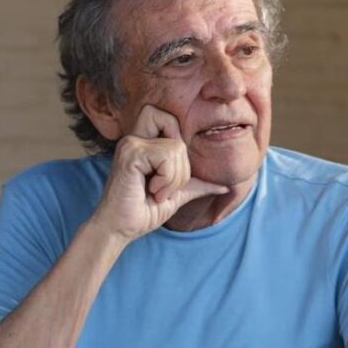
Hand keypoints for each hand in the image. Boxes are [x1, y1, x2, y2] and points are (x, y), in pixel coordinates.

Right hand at [92, 105, 228, 240]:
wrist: (121, 229)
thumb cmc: (143, 211)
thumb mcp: (176, 195)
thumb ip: (196, 184)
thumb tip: (225, 186)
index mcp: (142, 142)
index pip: (167, 117)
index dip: (177, 139)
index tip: (166, 172)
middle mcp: (134, 138)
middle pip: (174, 124)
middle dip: (180, 161)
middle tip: (164, 184)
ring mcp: (131, 144)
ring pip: (176, 147)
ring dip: (174, 178)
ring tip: (156, 192)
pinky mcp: (131, 154)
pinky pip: (166, 158)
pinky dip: (167, 180)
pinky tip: (151, 191)